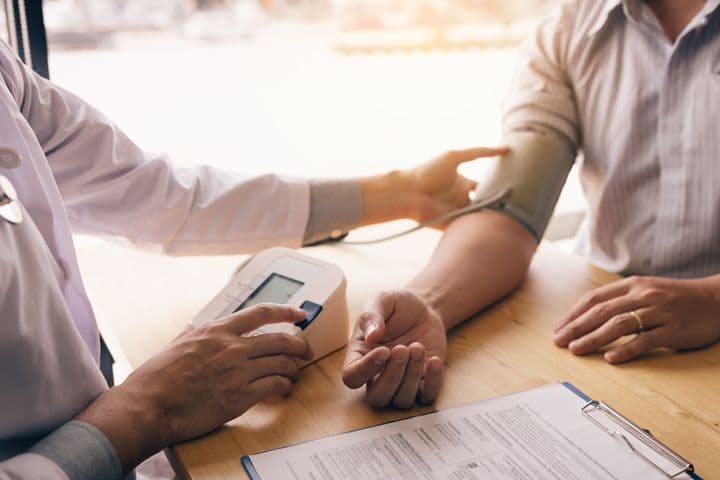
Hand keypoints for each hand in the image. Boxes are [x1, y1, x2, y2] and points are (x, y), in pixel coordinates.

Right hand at [76, 304, 311, 471]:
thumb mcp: (176, 344)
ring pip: (282, 363)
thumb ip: (192, 333)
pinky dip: (285, 386)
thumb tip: (194, 326)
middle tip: (305, 350)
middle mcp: (231, 347)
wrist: (149, 406)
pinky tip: (284, 389)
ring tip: (295, 372)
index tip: (300, 314)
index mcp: (216, 331)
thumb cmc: (156, 378)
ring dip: (294, 368)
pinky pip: (275, 386)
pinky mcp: (240, 396)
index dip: (286, 312)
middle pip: (280, 339)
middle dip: (299, 345)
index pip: (261, 313)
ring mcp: (237, 371)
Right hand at [342, 289, 446, 407]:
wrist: (424, 308)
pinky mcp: (423, 382)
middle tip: (403, 349)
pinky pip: (426, 397)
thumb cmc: (397, 306)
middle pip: (377, 397)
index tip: (384, 351)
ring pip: (402, 400)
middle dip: (391, 377)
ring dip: (412, 376)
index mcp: (360, 355)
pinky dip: (432, 382)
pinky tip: (433, 360)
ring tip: (418, 347)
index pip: (352, 377)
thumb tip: (371, 336)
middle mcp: (377, 374)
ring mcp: (401, 381)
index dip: (365, 370)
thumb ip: (372, 315)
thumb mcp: (382, 300)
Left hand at [404, 146, 508, 223]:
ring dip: (493, 215)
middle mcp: (462, 197)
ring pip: (481, 216)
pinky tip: (499, 225)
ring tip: (514, 215)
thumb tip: (505, 148)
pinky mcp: (453, 225)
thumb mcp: (455, 157)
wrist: (409, 192)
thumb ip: (479, 152)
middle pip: (486, 202)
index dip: (499, 185)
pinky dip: (482, 226)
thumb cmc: (428, 172)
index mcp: (462, 183)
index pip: (485, 185)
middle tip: (519, 203)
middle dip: (500, 203)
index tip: (517, 185)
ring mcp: (457, 212)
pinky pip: (471, 227)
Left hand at [554, 275, 719, 363]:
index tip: (559, 328)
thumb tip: (590, 315)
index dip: (574, 313)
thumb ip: (622, 299)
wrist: (717, 299)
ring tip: (576, 349)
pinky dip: (627, 349)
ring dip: (594, 338)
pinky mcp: (675, 329)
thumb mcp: (647, 290)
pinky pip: (647, 339)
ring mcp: (660, 311)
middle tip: (559, 341)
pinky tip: (610, 358)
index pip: (595, 298)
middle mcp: (643, 295)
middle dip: (576, 327)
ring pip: (619, 324)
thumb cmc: (677, 297)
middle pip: (602, 311)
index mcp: (633, 285)